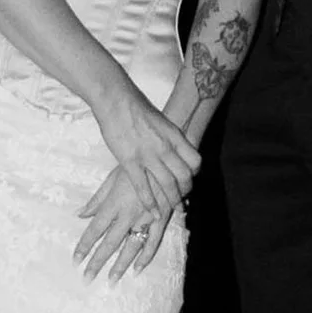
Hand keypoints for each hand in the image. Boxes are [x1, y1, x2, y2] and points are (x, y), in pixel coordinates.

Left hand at [75, 162, 173, 282]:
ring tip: (111, 281)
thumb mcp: (112, 178)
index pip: (94, 229)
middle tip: (87, 278)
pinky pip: (153, 241)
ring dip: (120, 265)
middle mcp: (128, 214)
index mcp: (113, 203)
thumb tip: (79, 214)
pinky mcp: (162, 218)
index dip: (84, 246)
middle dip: (97, 262)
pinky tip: (137, 269)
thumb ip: (97, 199)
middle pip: (109, 243)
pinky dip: (145, 257)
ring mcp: (145, 218)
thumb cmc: (136, 165)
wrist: (165, 157)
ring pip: (130, 247)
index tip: (75, 260)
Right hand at [97, 77, 200, 218]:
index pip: (195, 161)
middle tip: (182, 201)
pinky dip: (150, 203)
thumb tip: (173, 149)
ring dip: (171, 201)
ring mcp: (148, 155)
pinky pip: (143, 188)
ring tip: (171, 211)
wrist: (116, 100)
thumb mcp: (161, 121)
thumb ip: (168, 137)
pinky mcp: (130, 161)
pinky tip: (153, 212)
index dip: (194, 174)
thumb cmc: (136, 107)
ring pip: (167, 185)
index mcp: (175, 136)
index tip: (189, 180)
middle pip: (184, 176)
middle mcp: (165, 147)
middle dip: (185, 192)